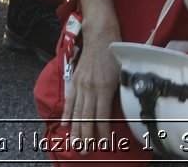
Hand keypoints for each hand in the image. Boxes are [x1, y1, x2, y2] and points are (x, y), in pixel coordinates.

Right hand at [64, 22, 122, 146]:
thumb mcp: (122, 74)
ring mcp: (81, 85)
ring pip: (77, 112)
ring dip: (76, 129)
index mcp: (104, 88)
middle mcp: (90, 88)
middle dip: (86, 136)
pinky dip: (67, 114)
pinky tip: (66, 125)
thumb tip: (121, 109)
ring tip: (75, 143)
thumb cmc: (114, 54)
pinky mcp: (75, 81)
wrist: (100, 36)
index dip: (102, 132)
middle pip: (87, 118)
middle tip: (85, 151)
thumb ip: (118, 92)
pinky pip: (70, 101)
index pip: (102, 117)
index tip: (104, 144)